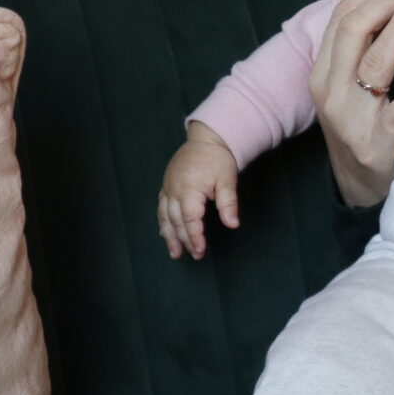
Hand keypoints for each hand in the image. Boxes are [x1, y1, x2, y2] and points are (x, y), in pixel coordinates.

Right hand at [158, 124, 241, 259]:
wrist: (206, 138)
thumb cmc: (218, 158)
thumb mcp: (228, 179)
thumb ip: (228, 203)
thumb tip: (233, 224)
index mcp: (189, 189)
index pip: (190, 220)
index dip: (195, 237)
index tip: (201, 251)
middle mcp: (174, 190)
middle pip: (177, 221)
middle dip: (184, 241)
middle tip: (194, 256)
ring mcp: (168, 187)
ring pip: (164, 217)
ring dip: (169, 236)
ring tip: (175, 253)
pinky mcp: (166, 185)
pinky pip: (160, 208)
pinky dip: (162, 222)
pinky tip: (165, 232)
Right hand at [309, 0, 393, 208]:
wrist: (359, 184)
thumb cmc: (363, 123)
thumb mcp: (351, 83)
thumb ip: (366, 45)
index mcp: (323, 70)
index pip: (343, 16)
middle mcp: (330, 90)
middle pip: (353, 30)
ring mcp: (352, 119)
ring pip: (372, 63)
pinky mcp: (379, 146)